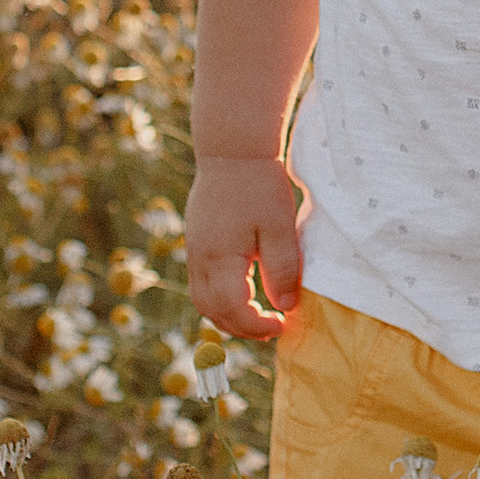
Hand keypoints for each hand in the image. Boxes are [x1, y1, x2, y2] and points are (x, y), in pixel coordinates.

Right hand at [184, 155, 307, 339]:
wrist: (233, 149)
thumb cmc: (260, 185)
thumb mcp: (280, 227)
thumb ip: (283, 269)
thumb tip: (286, 307)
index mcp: (219, 257)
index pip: (232, 309)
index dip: (255, 326)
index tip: (281, 327)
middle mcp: (199, 258)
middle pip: (210, 310)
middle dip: (240, 327)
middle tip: (271, 329)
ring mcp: (194, 249)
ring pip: (202, 298)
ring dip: (228, 314)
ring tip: (259, 316)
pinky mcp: (196, 240)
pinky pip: (202, 281)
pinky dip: (220, 296)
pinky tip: (245, 291)